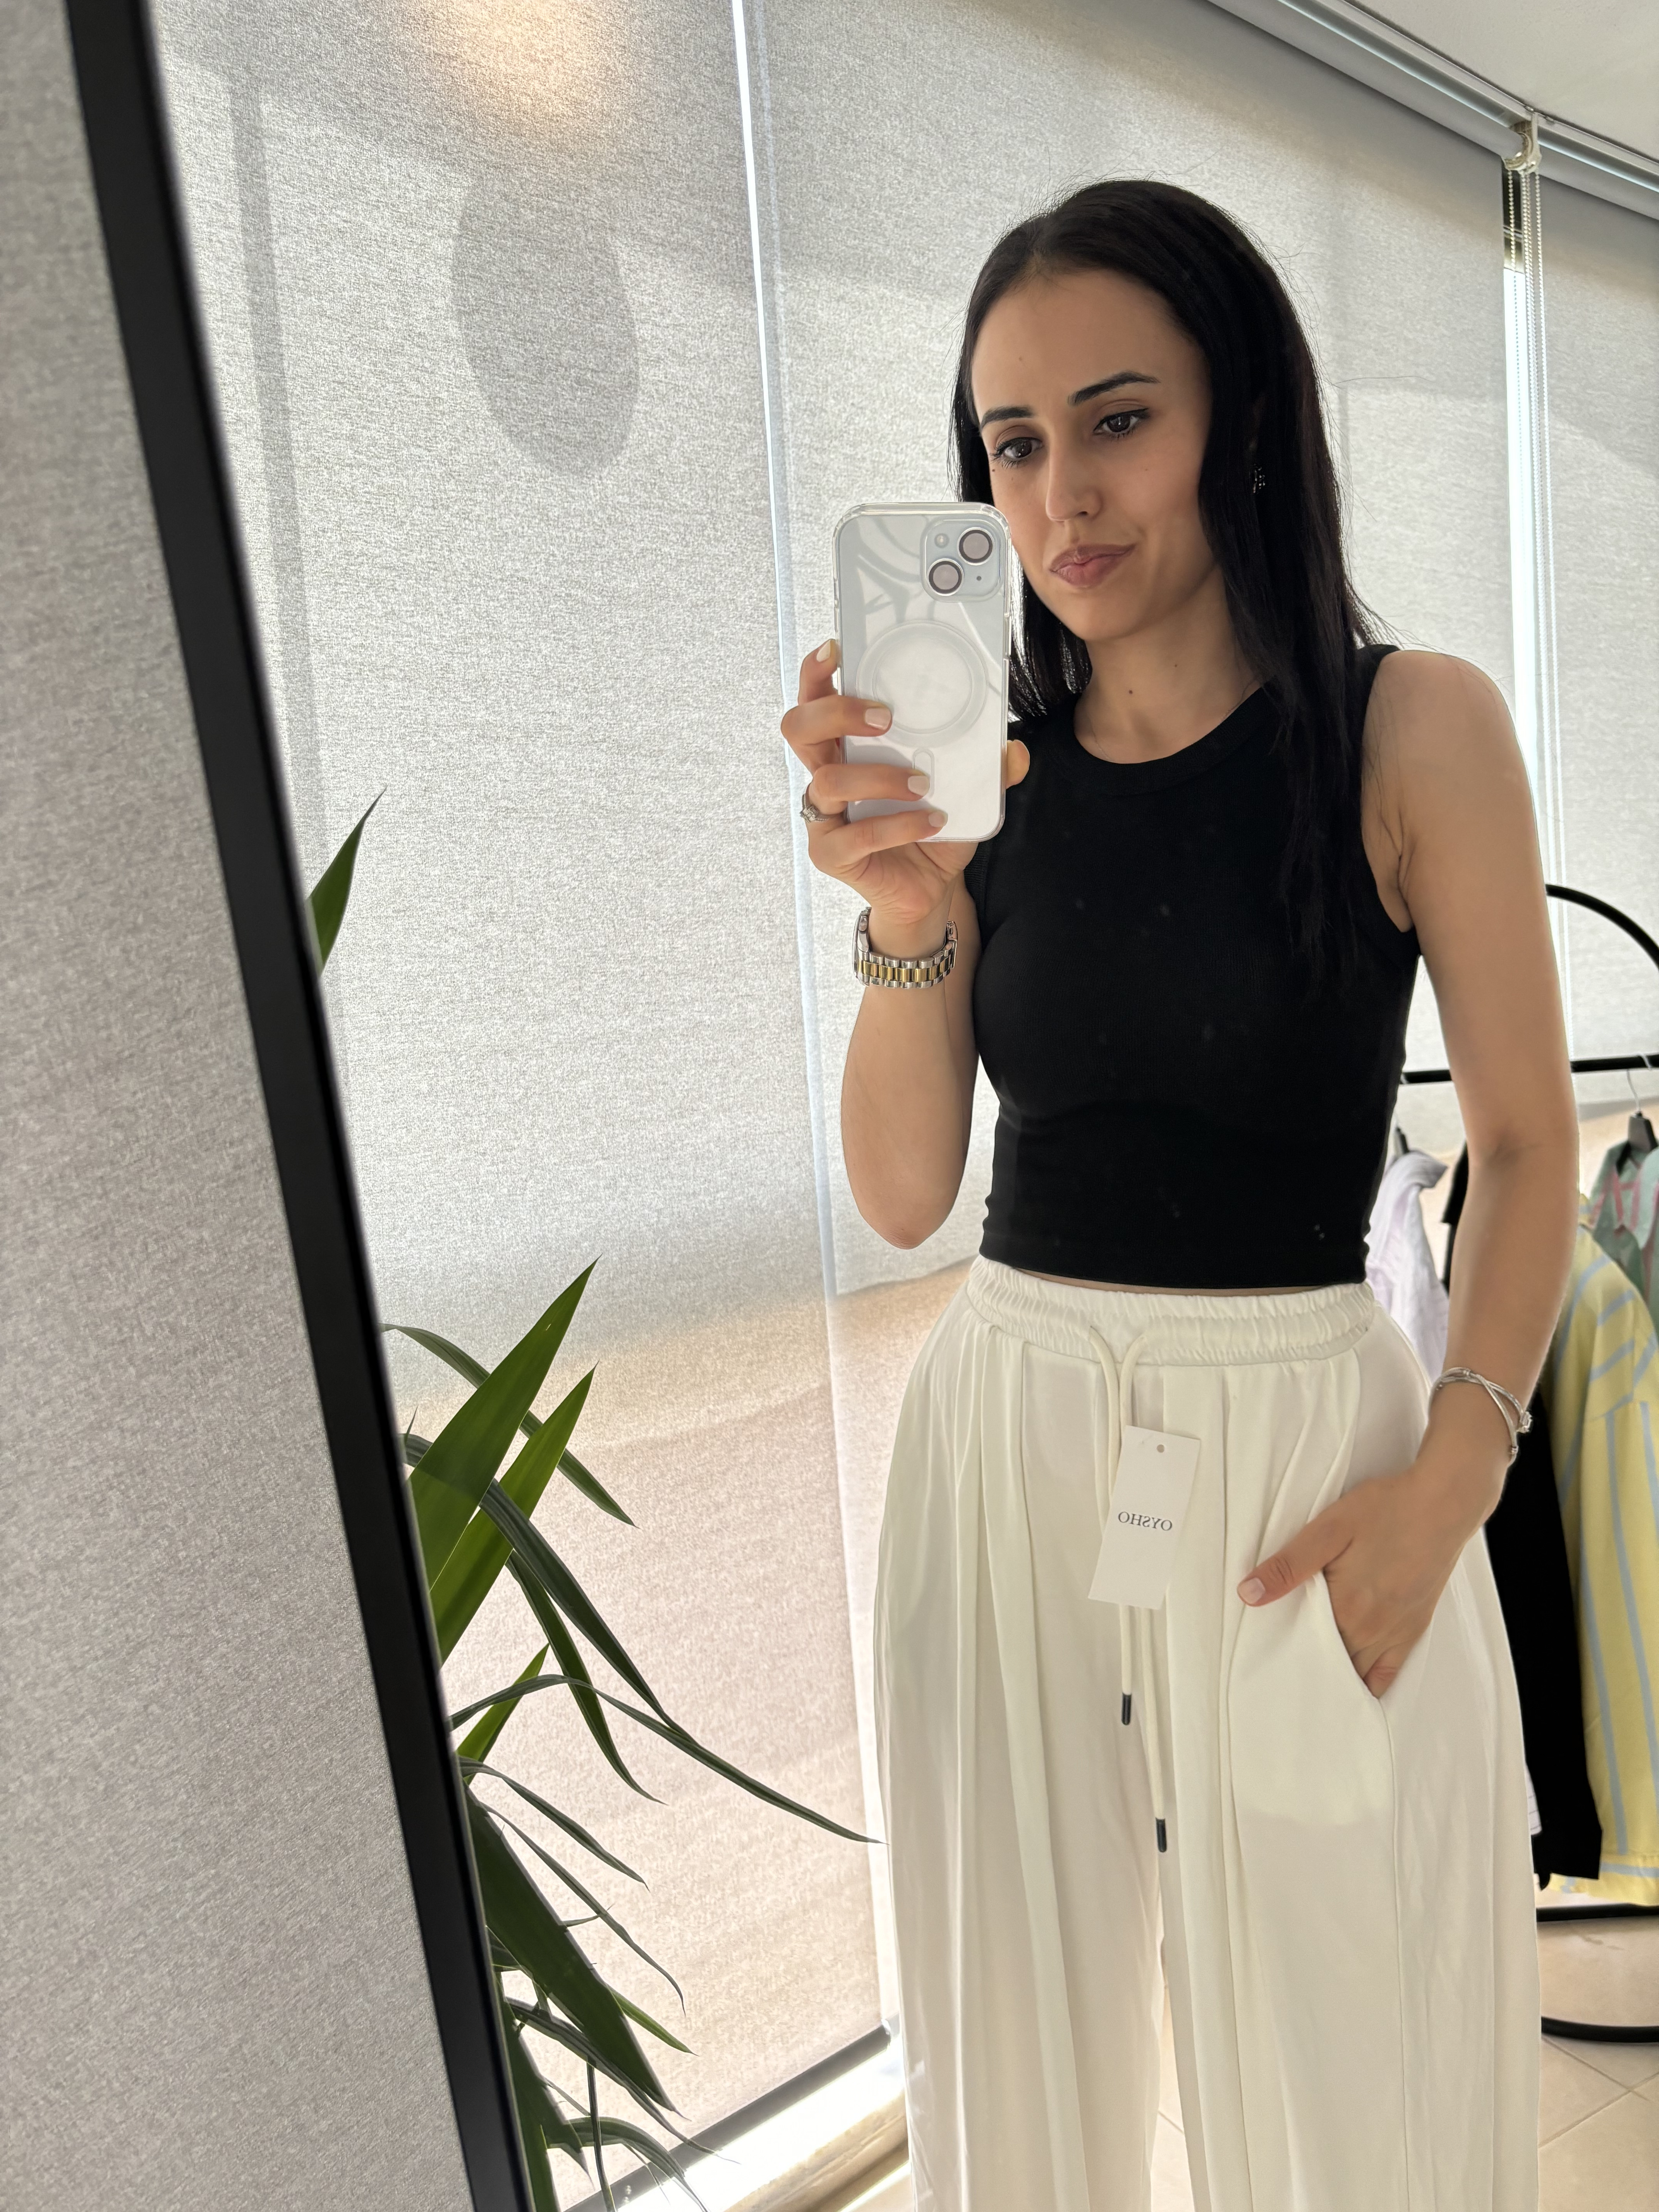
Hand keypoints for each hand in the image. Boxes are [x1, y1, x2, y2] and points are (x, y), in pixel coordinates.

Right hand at [781, 639, 1028, 944]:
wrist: (929, 889)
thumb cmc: (931, 828)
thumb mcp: (964, 791)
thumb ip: (987, 768)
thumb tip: (1014, 749)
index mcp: (846, 747)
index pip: (814, 700)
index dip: (815, 673)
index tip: (837, 649)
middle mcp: (826, 775)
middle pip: (798, 728)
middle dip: (837, 712)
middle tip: (884, 718)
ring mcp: (824, 816)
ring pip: (829, 781)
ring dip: (881, 777)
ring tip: (922, 783)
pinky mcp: (831, 854)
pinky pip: (857, 835)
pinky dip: (900, 825)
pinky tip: (933, 823)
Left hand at [1237, 1412, 1506, 1696]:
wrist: (1443, 1504)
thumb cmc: (1385, 1509)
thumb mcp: (1329, 1529)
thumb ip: (1289, 1565)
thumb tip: (1248, 1594)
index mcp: (1346, 1607)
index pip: (1306, 1647)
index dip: (1285, 1655)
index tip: (1265, 1662)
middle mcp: (1372, 1628)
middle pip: (1333, 1663)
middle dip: (1308, 1668)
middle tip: (1282, 1676)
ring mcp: (1396, 1631)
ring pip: (1359, 1671)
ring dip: (1337, 1677)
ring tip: (1311, 1684)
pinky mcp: (1415, 1626)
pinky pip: (1391, 1670)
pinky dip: (1372, 1682)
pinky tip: (1358, 1688)